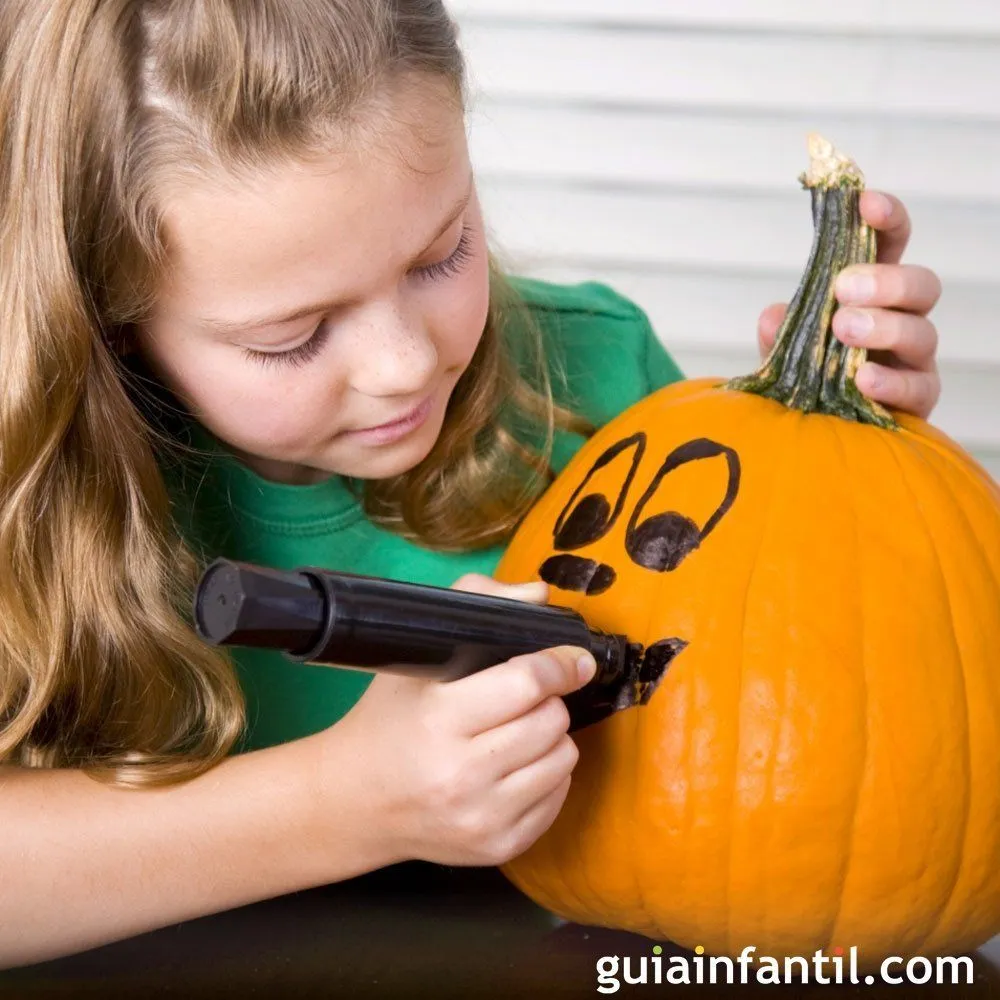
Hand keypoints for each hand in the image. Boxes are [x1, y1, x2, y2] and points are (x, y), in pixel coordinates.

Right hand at [342, 573, 595, 866]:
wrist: (353, 804)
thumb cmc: (386, 722)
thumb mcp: (415, 659)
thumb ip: (476, 605)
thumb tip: (539, 596)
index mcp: (439, 720)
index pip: (527, 682)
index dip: (559, 664)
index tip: (572, 658)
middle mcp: (463, 774)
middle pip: (551, 720)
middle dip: (548, 701)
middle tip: (524, 697)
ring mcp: (483, 817)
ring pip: (564, 758)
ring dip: (551, 737)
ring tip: (519, 730)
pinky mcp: (499, 847)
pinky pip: (559, 797)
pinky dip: (548, 775)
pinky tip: (516, 765)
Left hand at [757, 191, 941, 419]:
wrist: (813, 440)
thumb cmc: (805, 382)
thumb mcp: (783, 355)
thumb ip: (780, 335)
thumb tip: (774, 317)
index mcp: (873, 294)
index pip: (891, 244)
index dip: (885, 218)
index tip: (863, 202)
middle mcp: (902, 320)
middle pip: (921, 285)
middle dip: (886, 280)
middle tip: (843, 288)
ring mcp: (914, 361)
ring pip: (923, 332)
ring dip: (884, 325)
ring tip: (845, 328)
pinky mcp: (916, 402)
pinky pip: (917, 387)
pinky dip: (890, 381)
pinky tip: (863, 379)